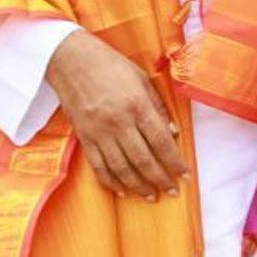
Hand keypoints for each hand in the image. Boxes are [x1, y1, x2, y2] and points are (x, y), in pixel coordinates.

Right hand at [46, 30, 187, 200]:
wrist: (71, 60)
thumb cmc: (111, 65)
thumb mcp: (142, 79)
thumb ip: (158, 108)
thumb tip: (174, 133)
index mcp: (137, 106)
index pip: (161, 142)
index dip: (175, 162)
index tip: (185, 175)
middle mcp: (119, 122)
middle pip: (143, 160)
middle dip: (161, 179)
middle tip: (173, 191)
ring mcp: (99, 132)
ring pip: (121, 168)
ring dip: (138, 186)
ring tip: (151, 196)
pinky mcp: (84, 137)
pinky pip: (98, 166)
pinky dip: (111, 182)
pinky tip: (122, 190)